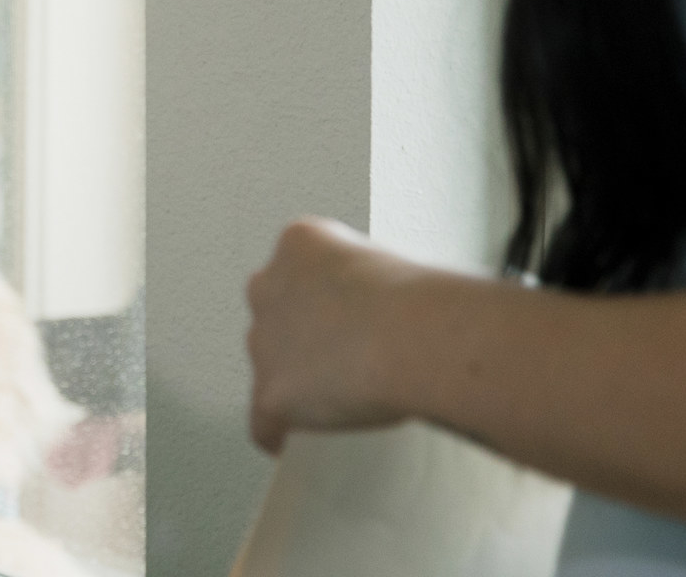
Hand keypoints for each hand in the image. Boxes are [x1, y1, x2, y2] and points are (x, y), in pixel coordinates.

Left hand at [243, 217, 422, 451]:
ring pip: (267, 366)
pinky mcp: (271, 392)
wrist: (414, 337)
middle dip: (301, 337)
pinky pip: (264, 422)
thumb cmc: (422, 304)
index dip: (322, 302)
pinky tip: (293, 440)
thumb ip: (367, 284)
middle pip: (274, 316)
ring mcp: (265, 340)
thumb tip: (380, 315)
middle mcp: (270, 286)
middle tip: (343, 359)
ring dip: (292, 380)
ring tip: (332, 398)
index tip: (344, 321)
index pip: (296, 273)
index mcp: (301, 244)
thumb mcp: (390, 266)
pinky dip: (279, 432)